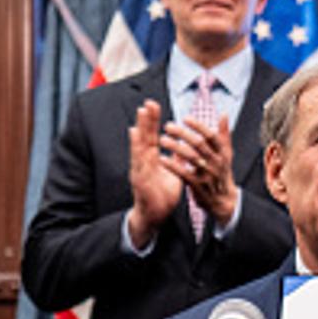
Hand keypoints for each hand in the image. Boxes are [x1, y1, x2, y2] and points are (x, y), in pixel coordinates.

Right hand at [126, 99, 183, 246]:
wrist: (154, 216)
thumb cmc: (162, 195)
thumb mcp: (172, 173)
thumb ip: (176, 159)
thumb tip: (182, 146)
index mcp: (152, 160)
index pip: (152, 136)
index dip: (153, 122)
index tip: (154, 105)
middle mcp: (144, 162)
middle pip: (145, 137)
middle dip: (146, 120)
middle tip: (147, 102)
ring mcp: (140, 169)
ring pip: (139, 145)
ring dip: (140, 128)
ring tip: (141, 113)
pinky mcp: (140, 179)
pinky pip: (139, 162)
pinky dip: (136, 147)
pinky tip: (134, 136)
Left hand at [161, 113, 238, 225]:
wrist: (223, 201)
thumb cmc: (222, 173)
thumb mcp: (226, 154)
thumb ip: (224, 134)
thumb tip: (223, 114)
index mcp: (222, 152)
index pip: (211, 136)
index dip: (198, 126)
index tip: (185, 118)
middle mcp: (216, 162)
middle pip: (199, 145)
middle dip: (183, 134)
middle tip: (168, 126)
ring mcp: (207, 174)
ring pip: (190, 158)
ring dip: (175, 147)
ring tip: (162, 140)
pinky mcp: (198, 185)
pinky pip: (184, 174)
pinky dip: (173, 166)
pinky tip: (162, 159)